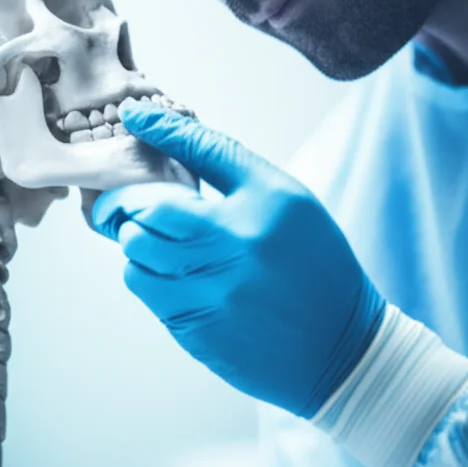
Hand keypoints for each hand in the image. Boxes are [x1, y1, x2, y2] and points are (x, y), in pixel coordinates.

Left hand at [92, 102, 385, 417]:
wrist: (341, 351)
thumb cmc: (316, 269)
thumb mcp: (292, 205)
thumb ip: (236, 174)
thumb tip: (173, 142)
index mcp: (268, 204)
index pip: (202, 149)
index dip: (161, 127)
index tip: (133, 115)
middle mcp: (237, 245)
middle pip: (149, 209)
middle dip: (127, 202)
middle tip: (126, 202)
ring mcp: (213, 291)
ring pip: (136, 253)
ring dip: (136, 241)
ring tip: (155, 241)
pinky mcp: (196, 329)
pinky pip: (146, 290)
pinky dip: (147, 275)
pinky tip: (172, 274)